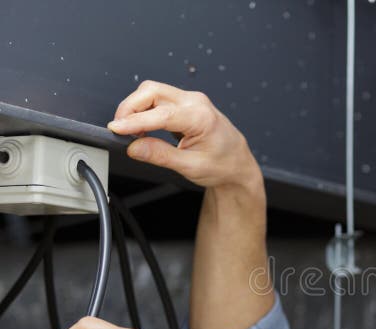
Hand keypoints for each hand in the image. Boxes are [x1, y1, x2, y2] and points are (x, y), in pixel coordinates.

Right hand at [108, 80, 261, 189]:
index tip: (116, 129)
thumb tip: (134, 147)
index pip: (160, 114)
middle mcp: (196, 102)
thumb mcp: (191, 166)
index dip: (134, 121)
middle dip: (130, 108)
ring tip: (133, 132)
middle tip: (120, 130)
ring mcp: (191, 100)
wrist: (237, 163)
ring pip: (152, 92)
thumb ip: (160, 155)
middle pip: (151, 91)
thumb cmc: (222, 164)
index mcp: (201, 117)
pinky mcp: (185, 103)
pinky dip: (145, 109)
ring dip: (136, 108)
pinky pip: (159, 98)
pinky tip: (144, 127)